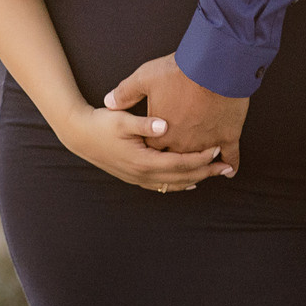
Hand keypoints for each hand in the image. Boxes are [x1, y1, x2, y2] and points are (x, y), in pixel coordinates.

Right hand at [52, 102, 235, 192]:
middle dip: (205, 172)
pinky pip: (163, 186)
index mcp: (143, 160)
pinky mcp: (135, 177)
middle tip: (227, 167)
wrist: (79, 134)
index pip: (180, 163)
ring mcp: (138, 178)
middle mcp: (143, 174)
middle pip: (181, 177)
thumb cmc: (101, 123)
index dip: (200, 158)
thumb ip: (144, 123)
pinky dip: (179, 184)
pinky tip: (189, 182)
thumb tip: (165, 125)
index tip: (217, 149)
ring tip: (214, 174)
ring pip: (173, 184)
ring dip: (195, 179)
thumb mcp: (121, 119)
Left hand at [105, 54, 249, 170]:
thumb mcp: (145, 78)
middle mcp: (183, 144)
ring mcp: (206, 142)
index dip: (154, 148)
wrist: (212, 66)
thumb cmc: (177, 72)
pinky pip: (231, 156)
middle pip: (178, 161)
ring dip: (203, 163)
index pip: (153, 151)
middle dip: (177, 160)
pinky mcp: (227, 136)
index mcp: (161, 134)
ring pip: (203, 160)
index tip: (155, 146)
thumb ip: (125, 93)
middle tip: (179, 161)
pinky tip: (229, 170)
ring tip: (204, 166)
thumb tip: (109, 102)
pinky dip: (230, 164)